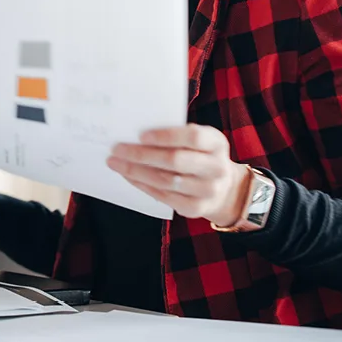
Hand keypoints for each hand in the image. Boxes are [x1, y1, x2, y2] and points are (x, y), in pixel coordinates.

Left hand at [107, 124, 249, 225]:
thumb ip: (178, 136)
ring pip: (165, 180)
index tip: (140, 135)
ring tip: (116, 163)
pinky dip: (142, 185)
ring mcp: (207, 191)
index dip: (165, 136)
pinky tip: (129, 176)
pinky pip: (163, 196)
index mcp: (217, 143)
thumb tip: (137, 134)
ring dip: (136, 171)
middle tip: (117, 148)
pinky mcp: (195, 208)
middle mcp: (216, 168)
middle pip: (174, 160)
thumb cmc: (202, 156)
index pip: (192, 137)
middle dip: (141, 154)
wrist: (225, 189)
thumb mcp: (201, 141)